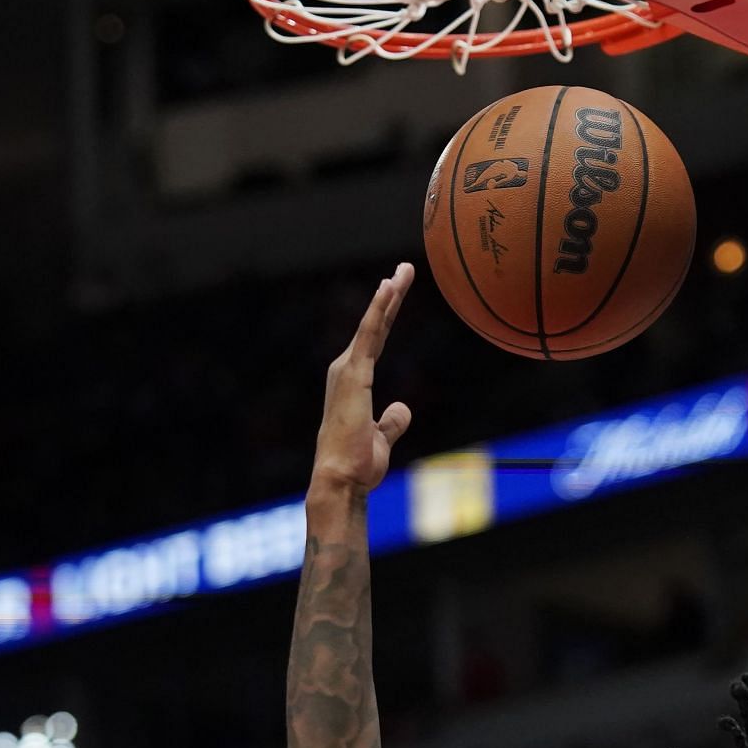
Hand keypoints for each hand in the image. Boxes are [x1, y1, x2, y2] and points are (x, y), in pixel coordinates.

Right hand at [310, 263, 414, 496]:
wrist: (341, 479)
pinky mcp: (354, 375)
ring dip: (387, 296)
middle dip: (390, 296)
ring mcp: (348, 370)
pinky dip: (378, 311)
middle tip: (406, 269)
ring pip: (372, 325)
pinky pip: (368, 336)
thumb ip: (391, 421)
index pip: (374, 340)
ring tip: (403, 271)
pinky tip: (388, 290)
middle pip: (374, 326)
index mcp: (353, 381)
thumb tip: (402, 408)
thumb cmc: (357, 463)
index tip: (397, 291)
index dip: (386, 315)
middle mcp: (346, 370)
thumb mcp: (381, 437)